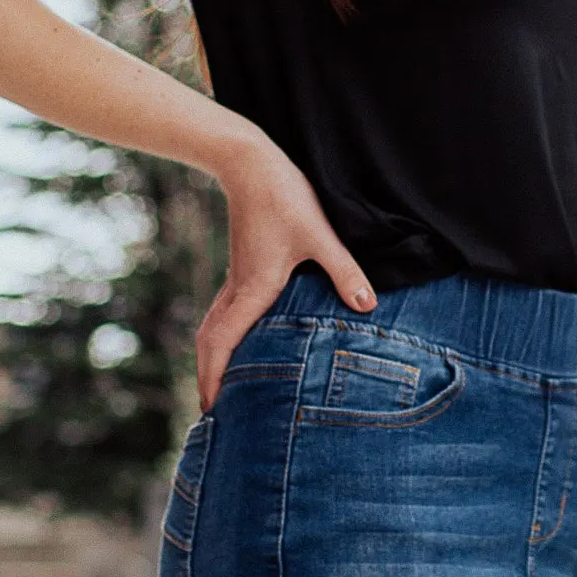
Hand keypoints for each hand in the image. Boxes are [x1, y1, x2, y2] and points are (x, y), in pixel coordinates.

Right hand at [196, 133, 375, 409]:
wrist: (250, 163)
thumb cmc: (284, 197)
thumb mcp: (320, 235)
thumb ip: (344, 272)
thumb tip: (368, 307)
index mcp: (253, 289)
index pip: (223, 343)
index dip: (215, 378)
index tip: (210, 410)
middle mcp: (238, 289)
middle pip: (210, 343)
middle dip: (207, 378)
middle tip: (209, 413)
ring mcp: (237, 279)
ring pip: (213, 329)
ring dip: (213, 359)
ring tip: (219, 387)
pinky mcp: (242, 269)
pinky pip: (224, 314)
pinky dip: (222, 338)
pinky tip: (239, 345)